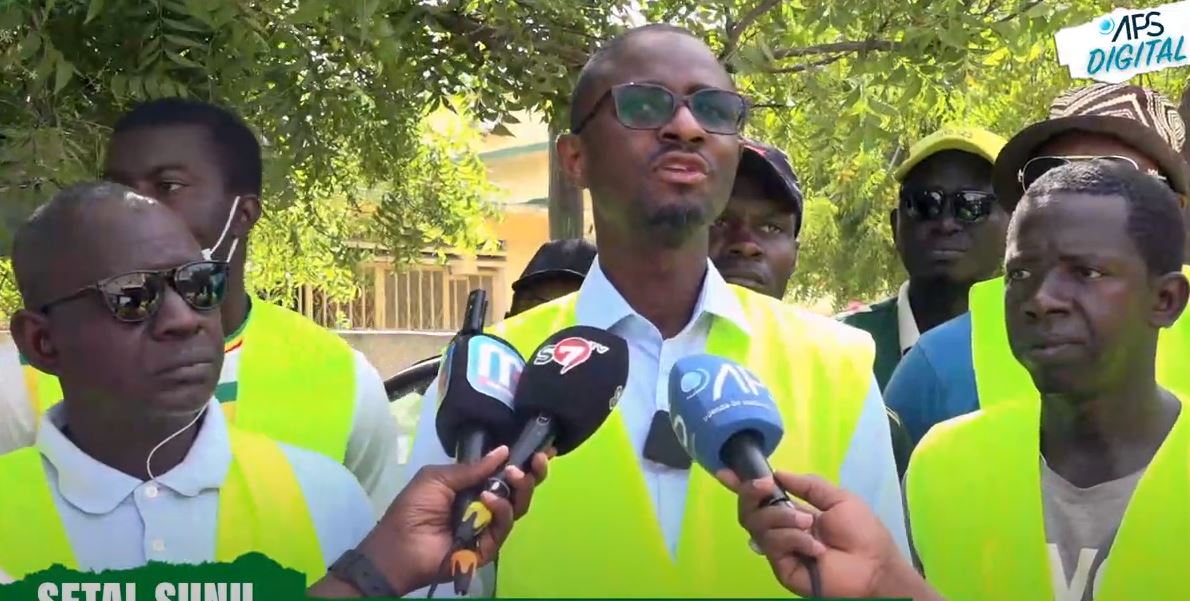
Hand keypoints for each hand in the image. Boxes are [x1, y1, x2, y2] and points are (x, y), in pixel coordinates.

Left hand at [360, 446, 550, 595]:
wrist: (398, 545)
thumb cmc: (413, 508)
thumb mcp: (438, 478)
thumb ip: (472, 468)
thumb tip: (503, 451)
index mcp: (475, 487)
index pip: (506, 473)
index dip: (525, 462)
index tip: (543, 448)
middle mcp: (486, 506)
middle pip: (520, 490)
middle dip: (532, 473)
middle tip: (537, 458)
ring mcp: (489, 527)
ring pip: (518, 507)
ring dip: (520, 487)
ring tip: (512, 474)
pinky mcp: (489, 546)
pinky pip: (504, 526)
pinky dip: (500, 509)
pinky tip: (488, 498)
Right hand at [718, 470, 937, 599]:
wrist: (875, 567)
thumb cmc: (863, 533)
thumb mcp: (838, 498)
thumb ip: (808, 485)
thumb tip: (779, 473)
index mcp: (794, 512)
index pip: (761, 498)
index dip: (741, 485)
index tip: (725, 471)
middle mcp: (782, 529)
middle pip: (748, 510)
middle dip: (752, 493)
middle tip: (768, 486)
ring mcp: (781, 549)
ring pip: (757, 524)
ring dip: (782, 518)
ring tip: (808, 525)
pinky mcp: (782, 568)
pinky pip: (773, 545)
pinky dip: (794, 540)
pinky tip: (815, 548)